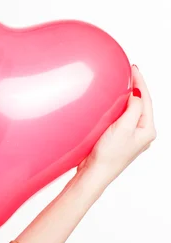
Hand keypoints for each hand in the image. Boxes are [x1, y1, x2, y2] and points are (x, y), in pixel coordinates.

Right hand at [77, 65, 155, 188]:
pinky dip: (120, 108)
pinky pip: (123, 118)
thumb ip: (133, 109)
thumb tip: (137, 94)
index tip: (133, 69)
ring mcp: (131, 137)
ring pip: (132, 111)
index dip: (141, 83)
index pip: (146, 100)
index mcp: (147, 131)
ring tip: (123, 84)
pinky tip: (113, 104)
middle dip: (136, 88)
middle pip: (142, 105)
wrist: (94, 174)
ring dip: (128, 97)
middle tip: (128, 72)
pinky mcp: (119, 140)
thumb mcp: (123, 128)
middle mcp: (142, 134)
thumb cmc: (108, 155)